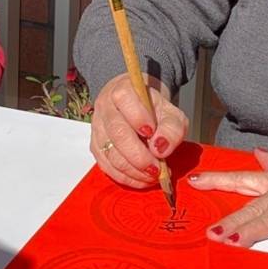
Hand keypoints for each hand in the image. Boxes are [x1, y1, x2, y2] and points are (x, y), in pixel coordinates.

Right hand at [89, 73, 186, 188]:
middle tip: (157, 168)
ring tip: (153, 175)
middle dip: (139, 156)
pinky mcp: (95, 146)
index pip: (124, 99)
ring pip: (110, 152)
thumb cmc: (153, 109)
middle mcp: (105, 107)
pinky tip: (141, 178)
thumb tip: (161, 148)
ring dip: (133, 170)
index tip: (154, 133)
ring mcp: (97, 127)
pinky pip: (106, 166)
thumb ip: (172, 128)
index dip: (139, 118)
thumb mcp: (171, 112)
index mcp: (122, 89)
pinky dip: (125, 177)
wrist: (138, 107)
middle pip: (117, 132)